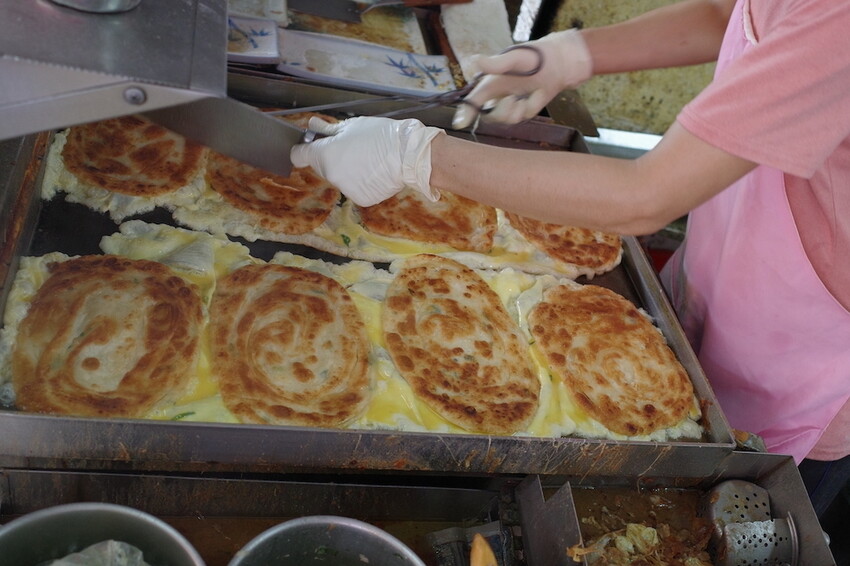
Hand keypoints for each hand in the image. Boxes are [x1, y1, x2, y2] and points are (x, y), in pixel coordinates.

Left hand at [290, 116, 443, 206]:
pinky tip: (375, 172)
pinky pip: (355, 189)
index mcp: (325, 154)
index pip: (299, 156)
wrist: (407, 155)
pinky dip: (362, 183)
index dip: (302, 151)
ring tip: (369, 160)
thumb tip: (312, 125)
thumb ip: (328, 130)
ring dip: (348, 171)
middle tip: (352, 148)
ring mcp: (345, 189)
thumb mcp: (352, 126)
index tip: (307, 149)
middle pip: (322, 167)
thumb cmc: (380, 136)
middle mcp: (331, 175)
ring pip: (341, 179)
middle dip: (331, 159)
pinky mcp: (360, 199)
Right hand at [453, 29, 592, 128]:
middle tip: (513, 100)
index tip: (459, 124)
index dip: (465, 113)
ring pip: (505, 119)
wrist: (559, 63)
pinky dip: (530, 107)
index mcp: (490, 83)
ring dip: (516, 111)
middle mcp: (497, 96)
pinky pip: (522, 117)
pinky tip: (537, 95)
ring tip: (527, 95)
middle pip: (489, 116)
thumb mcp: (515, 57)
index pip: (473, 101)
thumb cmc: (535, 56)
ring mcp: (510, 104)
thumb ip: (496, 63)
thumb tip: (474, 60)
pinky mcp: (523, 110)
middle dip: (501, 112)